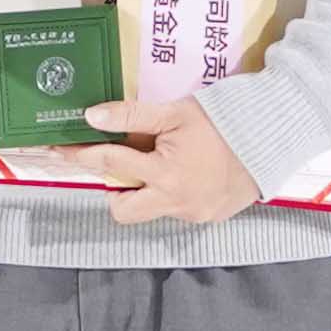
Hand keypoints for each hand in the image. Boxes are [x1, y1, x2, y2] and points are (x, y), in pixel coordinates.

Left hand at [80, 98, 263, 227]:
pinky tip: (185, 172)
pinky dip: (170, 193)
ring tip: (160, 163)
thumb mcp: (175, 112)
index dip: (81, 155)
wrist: (271, 139)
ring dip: (144, 190)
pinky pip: (174, 210)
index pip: (110, 163)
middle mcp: (176, 202)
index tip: (59, 151)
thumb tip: (91, 117)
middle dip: (114, 191)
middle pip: (123, 211)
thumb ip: (132, 116)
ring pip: (149, 211)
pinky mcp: (207, 218)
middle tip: (123, 165)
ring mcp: (192, 214)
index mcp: (165, 174)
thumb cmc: (223, 121)